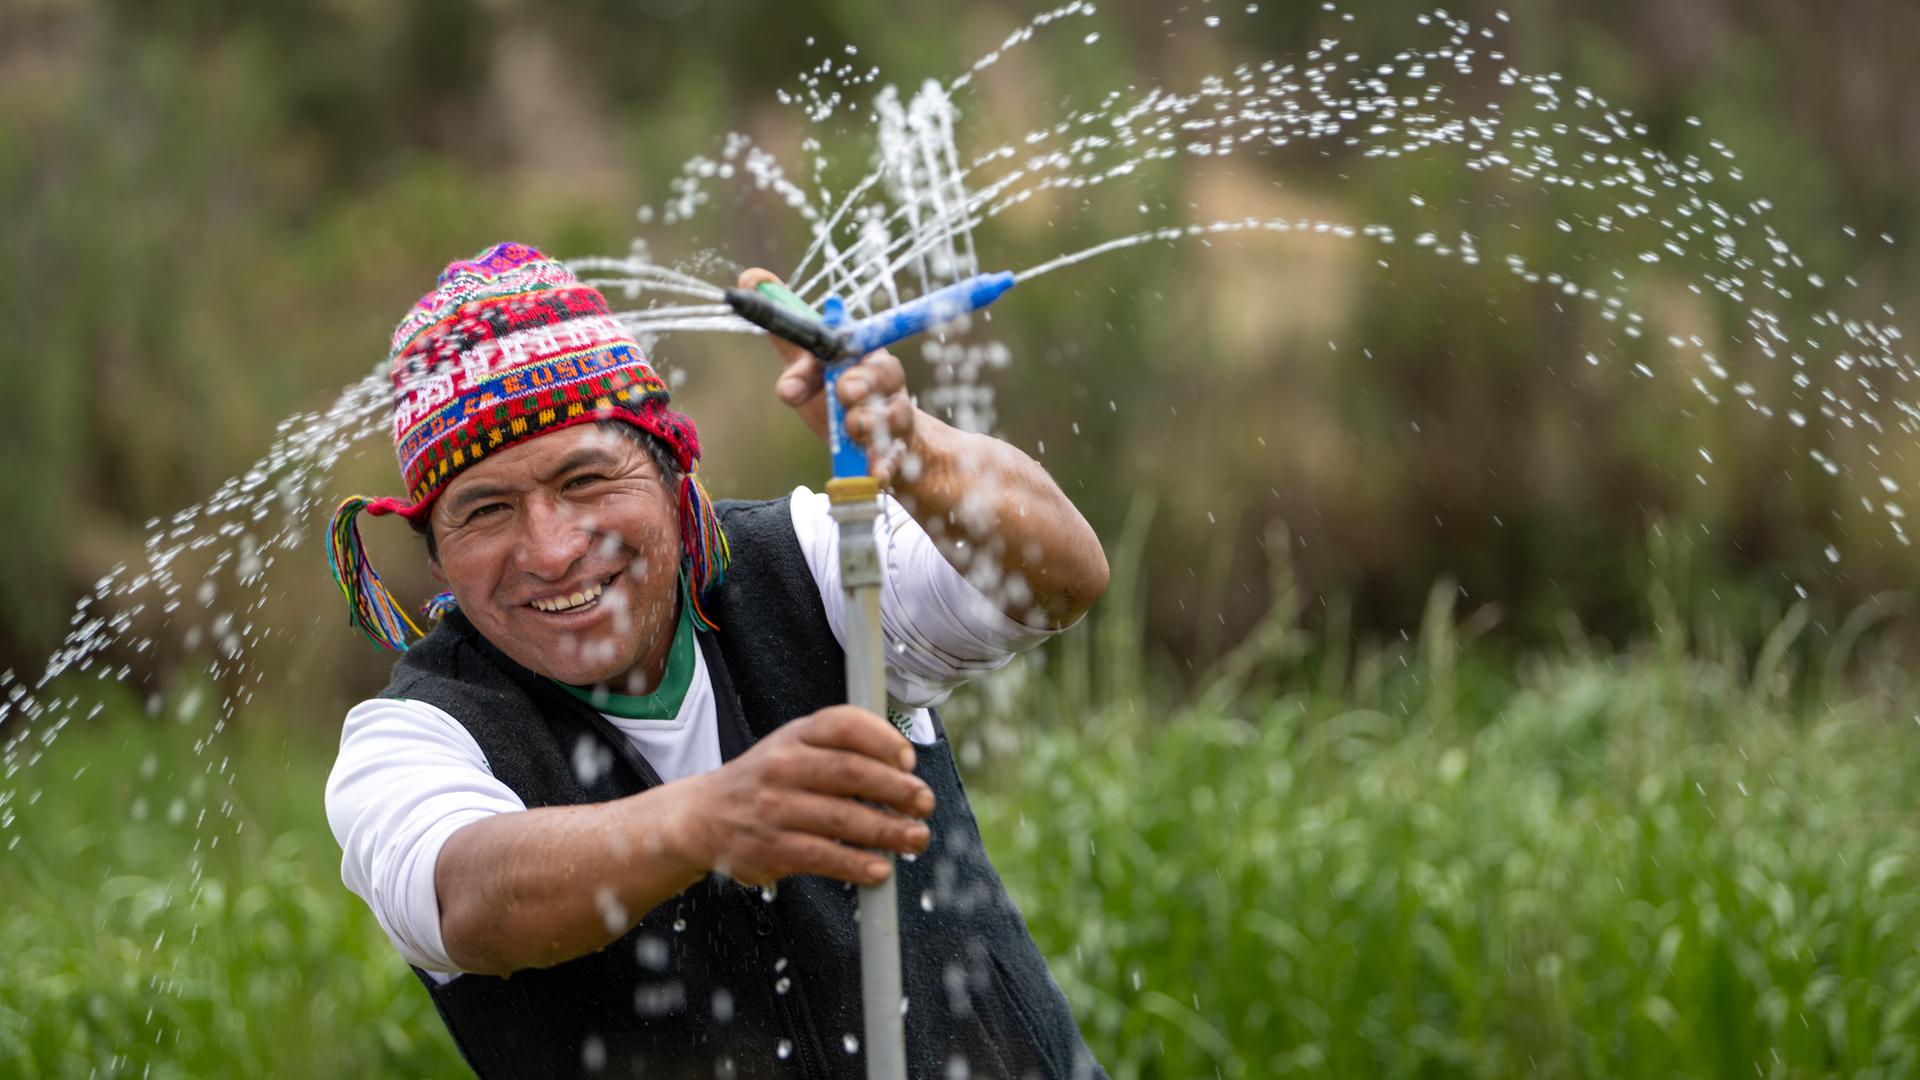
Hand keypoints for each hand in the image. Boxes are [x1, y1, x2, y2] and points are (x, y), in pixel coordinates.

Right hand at [679, 705, 934, 886]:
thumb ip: (842, 749)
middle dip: (898, 790)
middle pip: (852, 772)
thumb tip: (904, 770)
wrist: (703, 817)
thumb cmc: (765, 781)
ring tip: (915, 837)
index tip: (909, 761)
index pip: (845, 724)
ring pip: (844, 819)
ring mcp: (774, 808)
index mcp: (795, 735)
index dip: (885, 740)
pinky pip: (824, 857)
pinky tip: (880, 869)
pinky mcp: (771, 848)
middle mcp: (783, 766)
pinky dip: (858, 865)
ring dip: (889, 831)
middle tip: (924, 803)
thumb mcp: (793, 747)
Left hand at [736, 267, 919, 487]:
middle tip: (845, 389)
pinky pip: (897, 458)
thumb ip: (786, 333)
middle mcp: (883, 380)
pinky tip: (874, 473)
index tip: (792, 380)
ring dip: (871, 421)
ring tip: (854, 428)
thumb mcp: (809, 366)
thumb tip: (752, 274)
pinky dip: (885, 465)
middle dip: (864, 380)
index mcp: (860, 352)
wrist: (881, 446)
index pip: (846, 342)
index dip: (820, 355)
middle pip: (885, 371)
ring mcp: (896, 416)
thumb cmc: (841, 399)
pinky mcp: (901, 451)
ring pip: (894, 413)